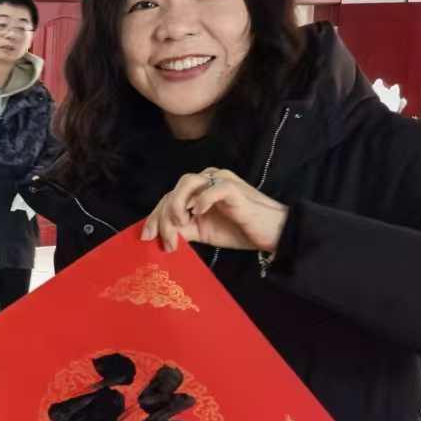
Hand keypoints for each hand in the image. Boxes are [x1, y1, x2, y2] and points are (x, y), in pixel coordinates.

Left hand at [140, 168, 288, 254]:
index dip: (155, 216)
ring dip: (177, 205)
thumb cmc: (240, 230)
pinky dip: (202, 201)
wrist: (273, 233)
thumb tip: (160, 234)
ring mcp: (221, 181)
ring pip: (187, 182)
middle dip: (162, 217)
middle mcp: (208, 180)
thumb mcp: (203, 232)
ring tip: (182, 224)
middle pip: (173, 191)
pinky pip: (214, 188)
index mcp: (199, 189)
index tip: (146, 237)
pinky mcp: (235, 189)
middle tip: (163, 240)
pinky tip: (198, 215)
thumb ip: (183, 229)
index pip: (168, 197)